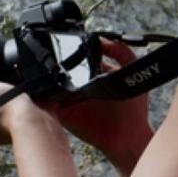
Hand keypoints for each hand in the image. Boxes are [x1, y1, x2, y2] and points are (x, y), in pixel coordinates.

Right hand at [50, 38, 152, 176]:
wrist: (128, 138)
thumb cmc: (133, 109)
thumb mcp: (131, 70)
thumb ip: (120, 51)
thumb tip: (100, 38)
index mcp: (92, 74)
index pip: (75, 58)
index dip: (68, 50)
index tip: (61, 42)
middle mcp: (78, 86)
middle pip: (58, 70)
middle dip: (52, 64)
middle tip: (49, 59)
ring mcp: (69, 101)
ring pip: (49, 85)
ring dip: (46, 80)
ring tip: (47, 74)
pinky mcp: (63, 115)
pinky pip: (47, 104)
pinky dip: (44, 98)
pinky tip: (48, 91)